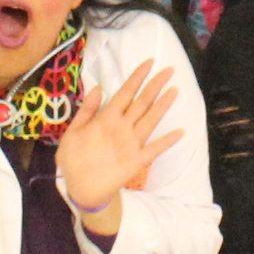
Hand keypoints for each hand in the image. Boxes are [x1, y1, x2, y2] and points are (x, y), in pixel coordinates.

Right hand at [59, 61, 182, 217]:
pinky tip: (181, 131)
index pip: (126, 92)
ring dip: (164, 104)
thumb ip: (87, 109)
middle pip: (142, 102)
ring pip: (152, 120)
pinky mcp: (139, 161)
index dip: (138, 77)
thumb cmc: (74, 160)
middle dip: (157, 84)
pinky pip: (156, 149)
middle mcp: (123, 128)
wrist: (83, 190)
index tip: (150, 63)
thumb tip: (98, 87)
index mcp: (106, 119)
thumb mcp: (72, 132)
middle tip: (170, 70)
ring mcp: (133, 144)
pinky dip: (169, 140)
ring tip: (176, 89)